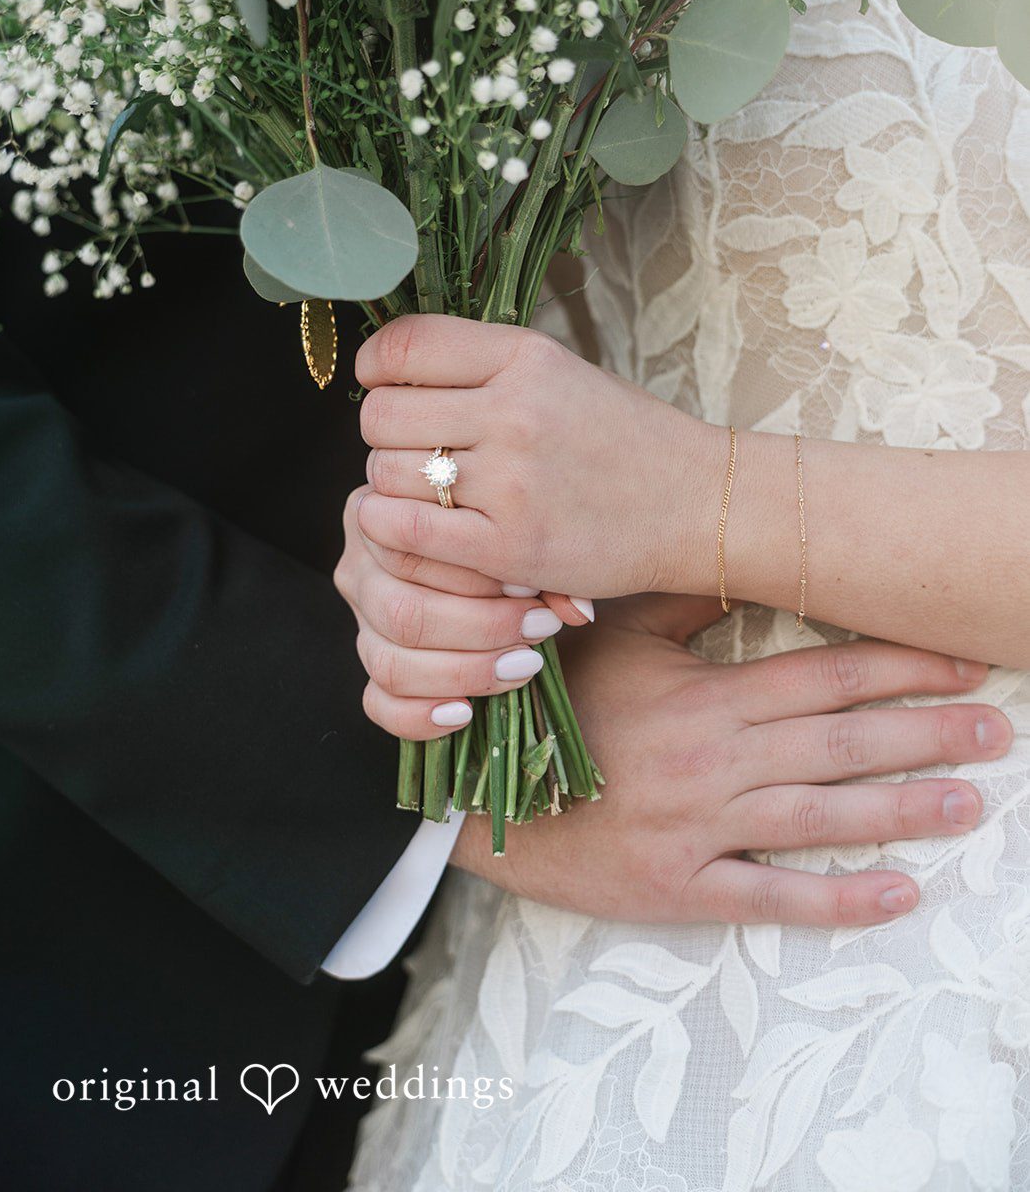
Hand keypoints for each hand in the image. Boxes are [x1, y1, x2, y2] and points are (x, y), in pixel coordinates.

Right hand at [334, 487, 593, 738]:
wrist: (511, 561)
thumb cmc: (513, 530)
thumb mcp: (519, 528)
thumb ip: (542, 560)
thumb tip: (576, 612)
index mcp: (384, 511)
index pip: (409, 547)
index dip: (472, 575)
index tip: (530, 586)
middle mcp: (361, 566)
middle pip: (402, 611)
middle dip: (479, 628)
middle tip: (540, 628)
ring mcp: (362, 621)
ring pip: (390, 662)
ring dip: (463, 672)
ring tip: (523, 664)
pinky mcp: (372, 669)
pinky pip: (377, 703)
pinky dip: (418, 715)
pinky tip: (465, 712)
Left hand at [355, 314, 706, 598]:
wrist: (700, 505)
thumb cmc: (625, 439)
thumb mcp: (560, 373)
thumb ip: (484, 366)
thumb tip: (393, 367)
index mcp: (526, 356)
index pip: (406, 345)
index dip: (375, 366)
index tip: (381, 383)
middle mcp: (516, 410)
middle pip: (383, 415)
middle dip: (385, 436)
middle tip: (413, 451)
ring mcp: (512, 480)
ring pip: (386, 474)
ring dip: (393, 487)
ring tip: (428, 493)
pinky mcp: (510, 546)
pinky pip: (404, 530)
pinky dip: (392, 529)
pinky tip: (411, 528)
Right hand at [450, 595, 1011, 927]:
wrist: (479, 796)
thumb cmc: (548, 706)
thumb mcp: (611, 637)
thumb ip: (681, 601)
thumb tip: (742, 558)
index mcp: (705, 696)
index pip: (824, 675)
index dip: (898, 666)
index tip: (959, 660)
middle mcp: (716, 760)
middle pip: (842, 743)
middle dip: (926, 731)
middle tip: (996, 729)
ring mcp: (704, 827)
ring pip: (822, 816)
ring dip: (904, 808)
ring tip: (971, 801)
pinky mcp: (683, 887)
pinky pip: (771, 896)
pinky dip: (837, 899)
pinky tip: (898, 894)